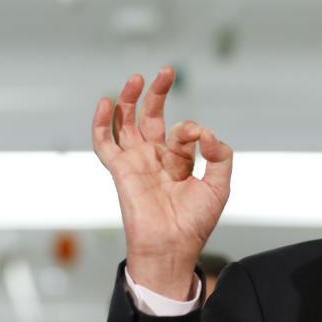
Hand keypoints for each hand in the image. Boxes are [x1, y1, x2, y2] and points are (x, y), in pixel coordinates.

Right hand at [92, 67, 232, 299]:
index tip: (202, 140)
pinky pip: (104, 143)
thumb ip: (220, 156)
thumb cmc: (194, 224)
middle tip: (167, 72)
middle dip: (158, 93)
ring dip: (130, 99)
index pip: (183, 131)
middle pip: (151, 116)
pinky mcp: (121, 170)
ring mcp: (136, 162)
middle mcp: (155, 158)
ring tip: (137, 78)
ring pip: (126, 122)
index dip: (193, 130)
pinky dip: (101, 122)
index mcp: (178, 161)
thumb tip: (207, 133)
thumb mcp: (219, 186)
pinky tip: (105, 102)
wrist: (172, 249)